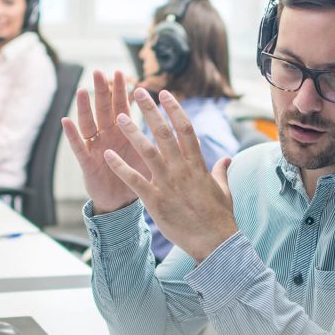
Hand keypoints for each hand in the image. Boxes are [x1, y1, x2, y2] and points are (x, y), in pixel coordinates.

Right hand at [62, 70, 151, 214]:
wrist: (123, 202)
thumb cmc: (138, 177)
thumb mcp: (151, 156)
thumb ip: (160, 141)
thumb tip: (184, 128)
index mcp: (125, 132)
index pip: (122, 107)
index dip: (121, 91)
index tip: (122, 73)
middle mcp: (108, 136)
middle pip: (104, 110)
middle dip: (102, 92)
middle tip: (99, 72)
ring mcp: (96, 147)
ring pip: (89, 124)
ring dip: (84, 108)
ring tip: (81, 91)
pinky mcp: (87, 163)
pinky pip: (79, 147)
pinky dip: (72, 135)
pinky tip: (65, 121)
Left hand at [102, 87, 237, 262]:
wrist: (214, 242)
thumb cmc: (220, 217)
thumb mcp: (223, 189)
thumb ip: (221, 171)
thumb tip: (227, 158)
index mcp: (198, 165)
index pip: (185, 129)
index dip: (174, 109)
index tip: (164, 93)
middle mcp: (182, 169)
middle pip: (164, 133)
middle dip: (150, 110)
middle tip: (137, 92)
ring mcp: (168, 184)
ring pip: (147, 151)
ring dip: (132, 132)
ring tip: (118, 116)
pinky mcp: (155, 201)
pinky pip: (134, 180)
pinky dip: (120, 167)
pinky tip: (107, 155)